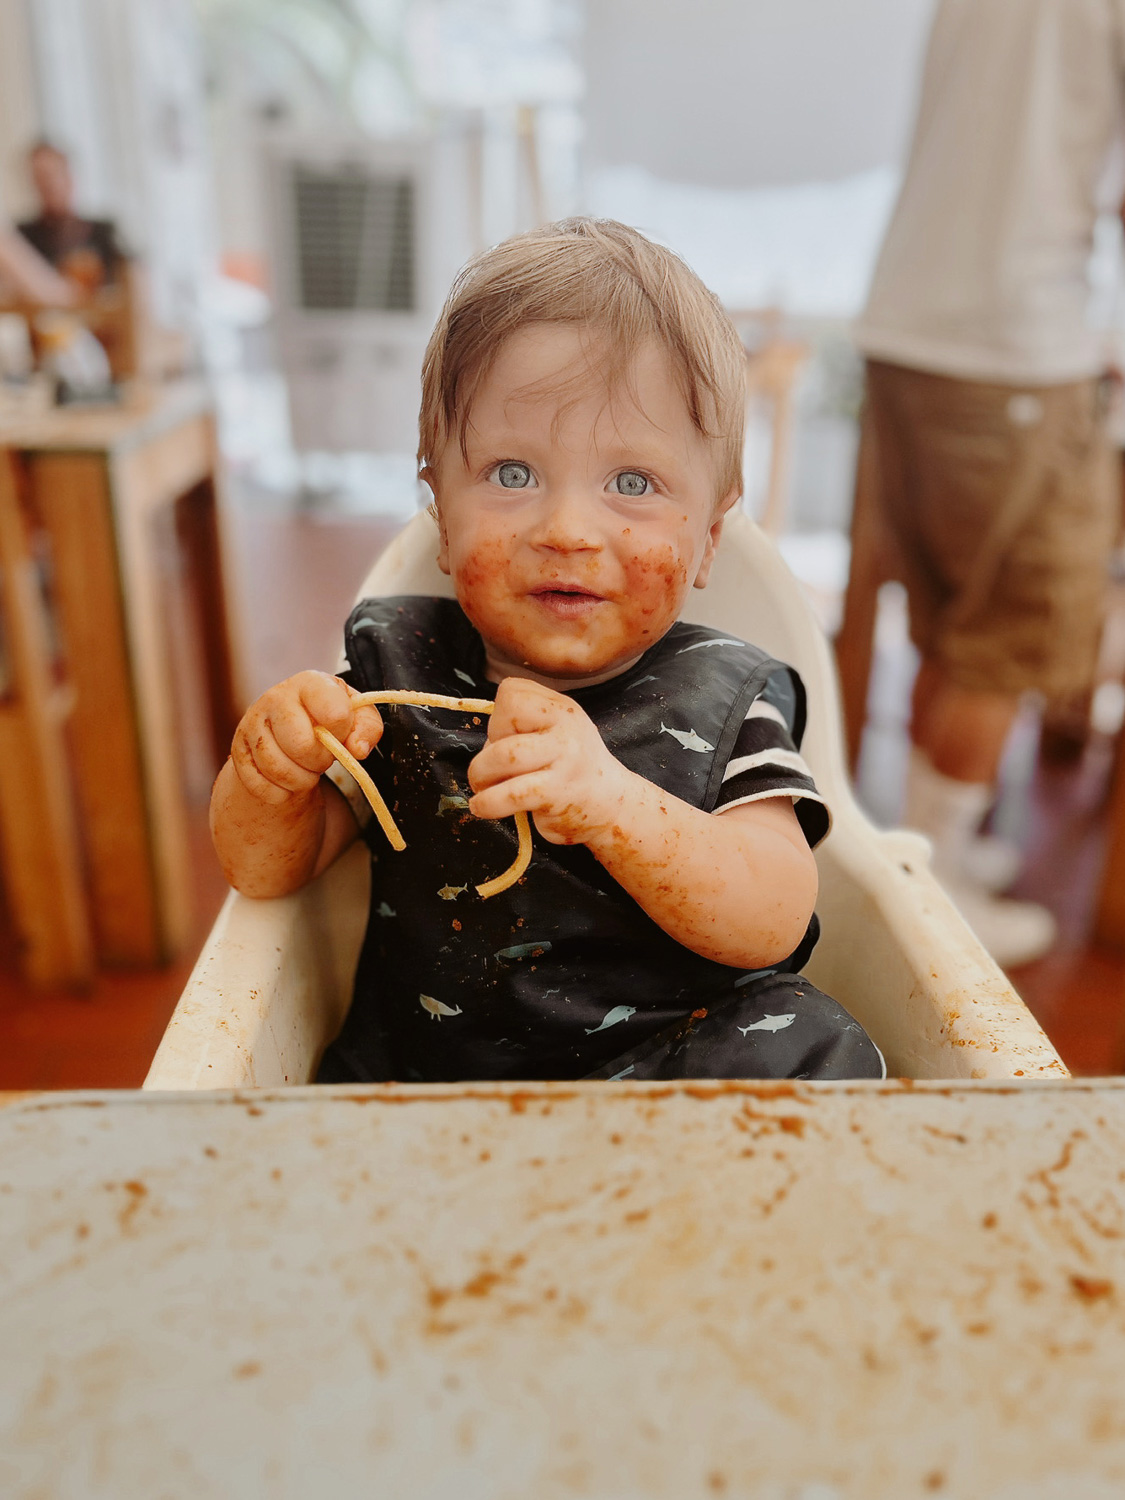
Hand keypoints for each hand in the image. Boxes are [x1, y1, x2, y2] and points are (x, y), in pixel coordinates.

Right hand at [230, 671, 383, 806]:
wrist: (289, 729)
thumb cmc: (327, 719)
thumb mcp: (356, 716)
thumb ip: (367, 728)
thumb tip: (357, 749)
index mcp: (309, 683)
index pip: (334, 714)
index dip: (342, 733)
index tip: (339, 733)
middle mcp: (275, 698)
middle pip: (300, 745)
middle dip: (318, 761)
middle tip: (322, 758)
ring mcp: (252, 724)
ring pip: (277, 768)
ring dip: (300, 781)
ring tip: (306, 771)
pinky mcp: (238, 751)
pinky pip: (259, 785)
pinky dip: (279, 794)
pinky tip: (287, 783)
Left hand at [467, 677, 630, 844]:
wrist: (611, 804)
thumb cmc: (572, 769)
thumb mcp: (556, 732)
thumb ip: (524, 724)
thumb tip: (485, 742)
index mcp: (562, 708)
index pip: (511, 691)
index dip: (499, 716)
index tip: (509, 739)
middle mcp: (566, 727)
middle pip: (503, 721)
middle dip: (486, 749)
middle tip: (493, 770)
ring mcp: (564, 759)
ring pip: (504, 756)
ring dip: (480, 775)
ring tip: (483, 787)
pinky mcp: (556, 792)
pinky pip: (510, 794)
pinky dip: (487, 802)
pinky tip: (482, 806)